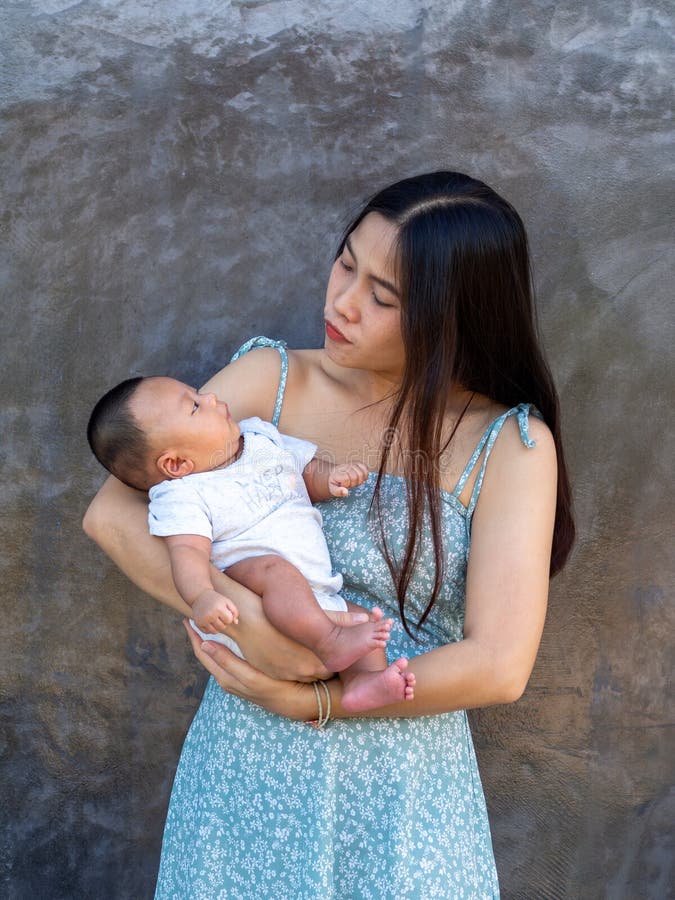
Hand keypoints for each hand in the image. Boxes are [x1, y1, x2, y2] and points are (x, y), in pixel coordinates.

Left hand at [183, 620, 315, 719]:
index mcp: (225, 677)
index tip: (187, 617)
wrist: (297, 701)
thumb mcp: (251, 677)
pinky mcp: (246, 674)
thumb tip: (205, 644)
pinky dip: (221, 643)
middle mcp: (227, 677)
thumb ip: (228, 661)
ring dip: (209, 638)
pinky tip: (227, 634)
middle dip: (198, 635)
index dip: (193, 635)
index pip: (202, 652)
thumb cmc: (276, 689)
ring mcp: (237, 676)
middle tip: (194, 615)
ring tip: (207, 621)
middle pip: (206, 652)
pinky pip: (227, 656)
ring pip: (216, 653)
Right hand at [192, 589, 238, 632]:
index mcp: (218, 609)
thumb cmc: (216, 599)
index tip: (225, 612)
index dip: (228, 617)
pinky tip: (209, 621)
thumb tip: (235, 623)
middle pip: (222, 627)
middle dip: (223, 622)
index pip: (229, 620)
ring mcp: (203, 620)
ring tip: (215, 619)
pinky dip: (209, 629)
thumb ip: (234, 611)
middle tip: (219, 615)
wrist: (199, 596)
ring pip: (215, 631)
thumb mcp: (227, 601)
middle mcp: (210, 615)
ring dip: (217, 627)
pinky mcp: (197, 623)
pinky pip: (207, 632)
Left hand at [327, 462, 368, 497]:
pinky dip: (365, 474)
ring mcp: (351, 464)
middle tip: (349, 484)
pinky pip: (365, 467)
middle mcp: (345, 467)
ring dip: (359, 479)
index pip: (347, 479)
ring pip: (361, 473)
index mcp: (338, 473)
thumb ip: (338, 491)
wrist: (334, 475)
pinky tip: (361, 478)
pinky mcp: (357, 464)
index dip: (347, 484)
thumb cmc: (335, 483)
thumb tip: (345, 492)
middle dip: (354, 483)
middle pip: (355, 476)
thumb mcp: (332, 489)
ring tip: (354, 481)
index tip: (344, 485)